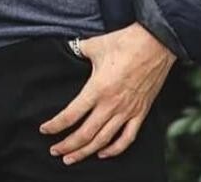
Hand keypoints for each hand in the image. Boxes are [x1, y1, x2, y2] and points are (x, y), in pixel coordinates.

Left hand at [38, 22, 175, 164]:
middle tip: (55, 151)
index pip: (71, 114)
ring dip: (86, 152)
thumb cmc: (125, 42)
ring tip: (72, 159)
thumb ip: (79, 49)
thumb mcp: (96, 44)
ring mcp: (127, 111)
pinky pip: (127, 138)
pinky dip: (114, 150)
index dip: (56, 125)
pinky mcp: (141, 112)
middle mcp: (111, 104)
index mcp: (97, 88)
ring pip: (103, 140)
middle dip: (67, 145)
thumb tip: (68, 47)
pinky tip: (103, 153)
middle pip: (85, 134)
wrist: (156, 43)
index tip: (45, 130)